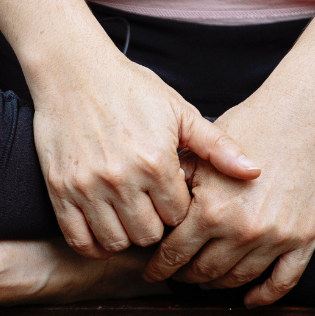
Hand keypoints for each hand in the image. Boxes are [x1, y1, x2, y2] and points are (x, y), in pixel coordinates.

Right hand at [32, 50, 260, 258]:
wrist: (73, 71)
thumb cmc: (129, 88)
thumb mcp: (178, 111)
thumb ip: (216, 146)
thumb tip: (254, 171)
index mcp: (156, 161)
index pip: (179, 217)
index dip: (179, 210)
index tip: (172, 196)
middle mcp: (121, 178)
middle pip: (149, 236)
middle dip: (155, 227)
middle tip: (151, 210)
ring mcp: (87, 186)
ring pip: (115, 242)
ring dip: (126, 236)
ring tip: (129, 217)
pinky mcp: (60, 189)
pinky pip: (79, 239)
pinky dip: (94, 244)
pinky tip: (104, 231)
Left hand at [143, 80, 314, 306]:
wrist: (305, 116)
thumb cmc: (251, 125)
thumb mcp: (202, 151)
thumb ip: (176, 182)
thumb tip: (149, 206)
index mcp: (210, 210)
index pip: (174, 254)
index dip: (159, 267)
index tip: (151, 272)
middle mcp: (241, 230)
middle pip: (204, 271)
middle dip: (184, 276)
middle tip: (176, 275)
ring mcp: (275, 238)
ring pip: (238, 279)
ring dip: (217, 284)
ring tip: (205, 280)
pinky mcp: (304, 239)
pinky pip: (282, 281)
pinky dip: (263, 295)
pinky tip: (249, 298)